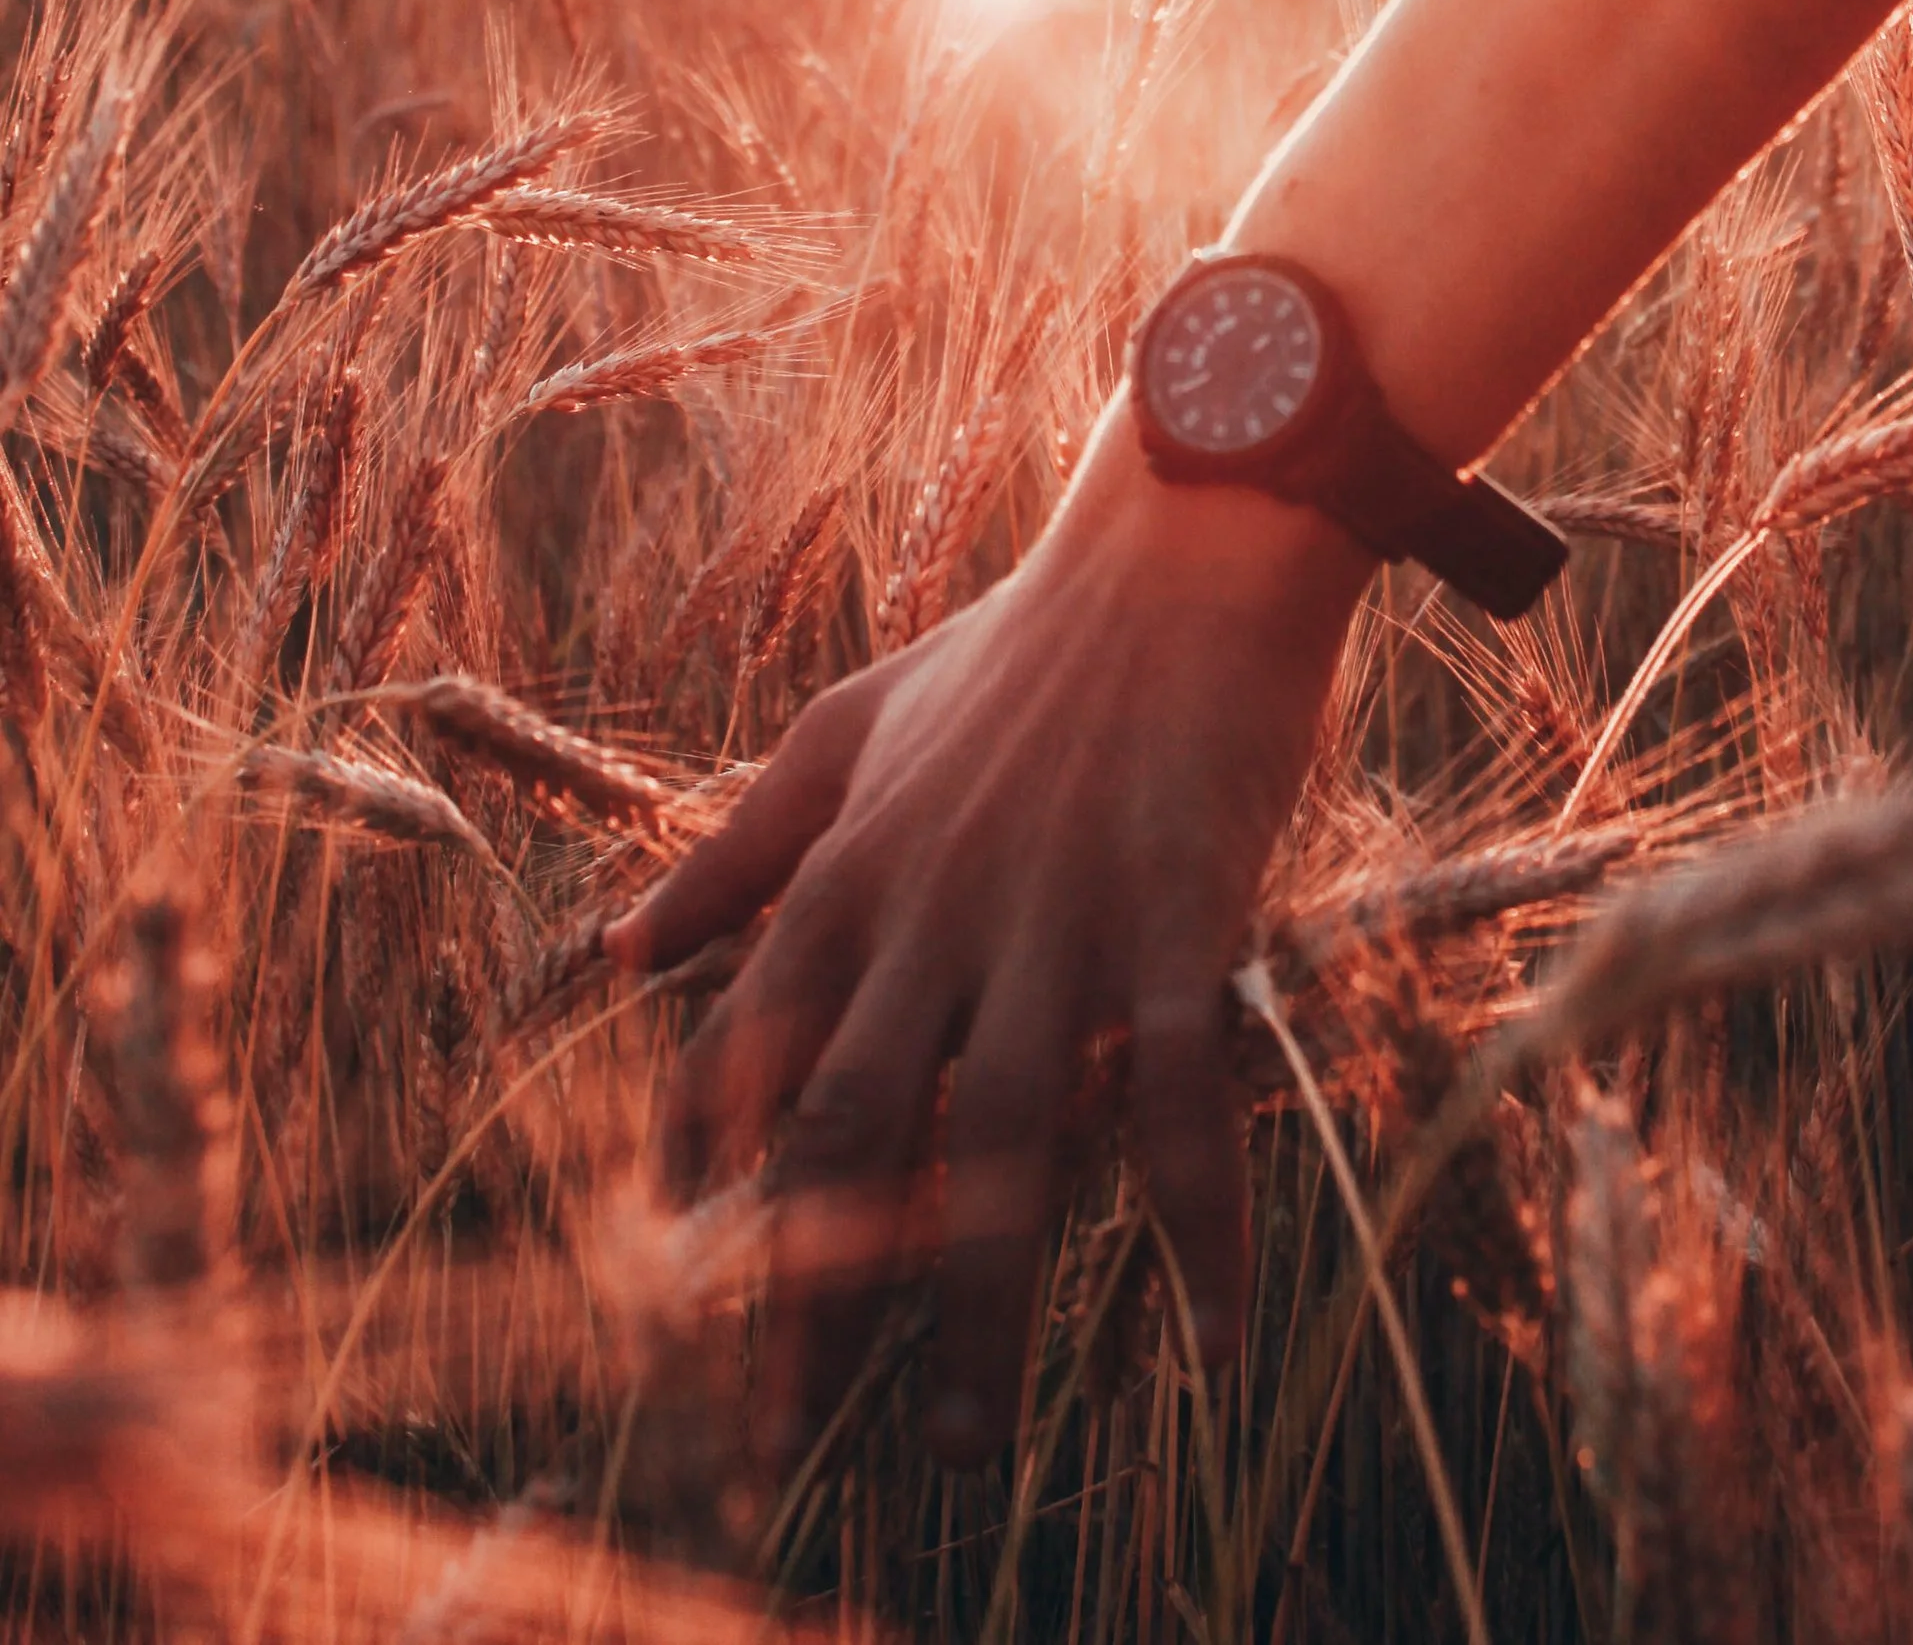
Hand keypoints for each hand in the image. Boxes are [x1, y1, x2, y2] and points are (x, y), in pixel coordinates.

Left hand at [608, 407, 1371, 1465]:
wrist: (1186, 544)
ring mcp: (1058, 915)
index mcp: (849, 866)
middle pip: (850, 1134)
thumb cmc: (1025, 642)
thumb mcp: (851, 721)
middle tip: (782, 1450)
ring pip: (1002, 1145)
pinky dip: (1199, 1227)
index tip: (677, 1314)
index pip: (743, 1057)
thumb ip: (739, 842)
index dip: (704, 1196)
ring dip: (979, 1309)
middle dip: (806, 1301)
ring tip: (963, 1444)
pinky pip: (1186, 1100)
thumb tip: (612, 948)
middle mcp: (933, 905)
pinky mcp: (1180, 915)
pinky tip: (1217, 1337)